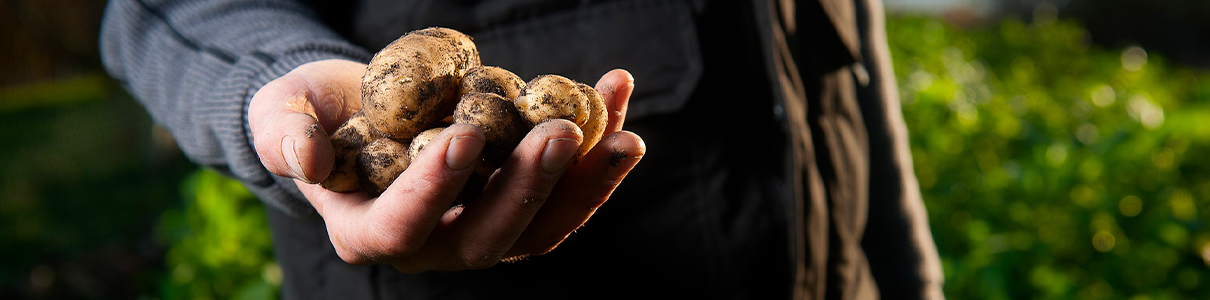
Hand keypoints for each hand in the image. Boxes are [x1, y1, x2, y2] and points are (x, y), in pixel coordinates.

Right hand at [249, 59, 643, 271]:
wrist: (353, 108)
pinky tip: (616, 93)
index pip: (403, 225)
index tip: (467, 135)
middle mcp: (431, 244)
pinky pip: (562, 189)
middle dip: (530, 188)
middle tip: (564, 132)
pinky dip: (595, 151)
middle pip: (488, 237)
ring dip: (585, 183)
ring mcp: (479, 226)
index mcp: (368, 231)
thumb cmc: (308, 113)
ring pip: (540, 227)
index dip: (435, 188)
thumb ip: (285, 136)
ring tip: (624, 135)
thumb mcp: (280, 115)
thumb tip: (307, 159)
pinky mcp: (515, 201)